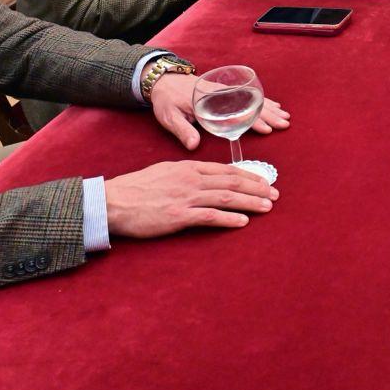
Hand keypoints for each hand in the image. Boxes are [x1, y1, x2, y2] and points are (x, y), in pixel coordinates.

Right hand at [104, 160, 277, 237]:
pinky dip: (229, 219)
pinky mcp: (179, 216)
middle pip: (232, 182)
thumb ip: (186, 174)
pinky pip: (210, 217)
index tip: (264, 180)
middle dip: (257, 188)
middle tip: (275, 194)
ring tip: (267, 207)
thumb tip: (204, 179)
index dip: (248, 175)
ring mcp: (186, 197)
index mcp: (188, 167)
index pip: (226, 170)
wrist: (114, 201)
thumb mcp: (165, 172)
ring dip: (250, 202)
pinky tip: (243, 222)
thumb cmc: (136, 188)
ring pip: (226, 198)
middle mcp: (191, 179)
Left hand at [147, 74, 291, 148]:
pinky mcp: (226, 91)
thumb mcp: (169, 116)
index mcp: (209, 102)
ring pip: (252, 100)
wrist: (163, 80)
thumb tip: (194, 146)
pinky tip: (273, 106)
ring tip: (285, 117)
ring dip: (269, 108)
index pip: (236, 113)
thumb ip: (182, 131)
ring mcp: (225, 91)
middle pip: (249, 105)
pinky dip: (262, 101)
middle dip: (269, 115)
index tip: (266, 129)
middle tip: (284, 124)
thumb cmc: (166, 100)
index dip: (252, 121)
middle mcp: (221, 94)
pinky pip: (248, 96)